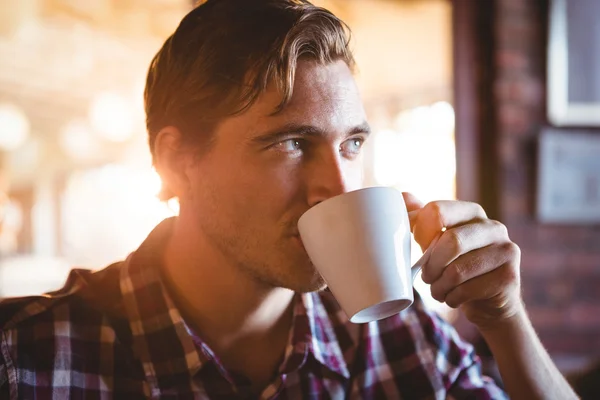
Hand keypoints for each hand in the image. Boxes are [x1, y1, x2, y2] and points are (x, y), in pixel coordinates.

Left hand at [404, 192, 522, 328]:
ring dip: (439, 286)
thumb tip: (404, 197)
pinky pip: (468, 290)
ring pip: (457, 271)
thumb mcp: (437, 241)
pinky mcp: (509, 277)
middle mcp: (493, 227)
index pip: (437, 210)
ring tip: (438, 290)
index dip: (420, 232)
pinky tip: (454, 297)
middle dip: (431, 265)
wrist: (488, 301)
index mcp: (472, 212)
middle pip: (450, 241)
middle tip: (427, 277)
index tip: (420, 248)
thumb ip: (423, 220)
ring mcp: (506, 250)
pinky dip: (452, 298)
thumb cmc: (456, 265)